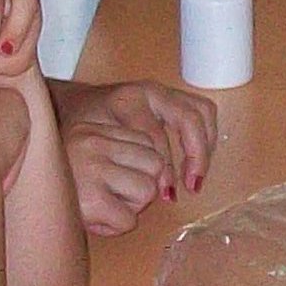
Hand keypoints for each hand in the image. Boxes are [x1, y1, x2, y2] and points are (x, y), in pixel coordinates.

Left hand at [59, 78, 216, 234]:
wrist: (79, 105)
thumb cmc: (82, 127)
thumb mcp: (89, 145)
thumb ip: (114, 165)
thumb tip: (148, 191)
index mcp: (127, 101)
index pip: (157, 136)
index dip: (165, 168)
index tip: (165, 194)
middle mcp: (150, 92)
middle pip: (188, 118)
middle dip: (196, 155)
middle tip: (192, 184)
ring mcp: (166, 91)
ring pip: (202, 112)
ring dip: (206, 146)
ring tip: (197, 176)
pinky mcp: (175, 97)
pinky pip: (203, 113)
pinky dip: (206, 138)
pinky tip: (198, 162)